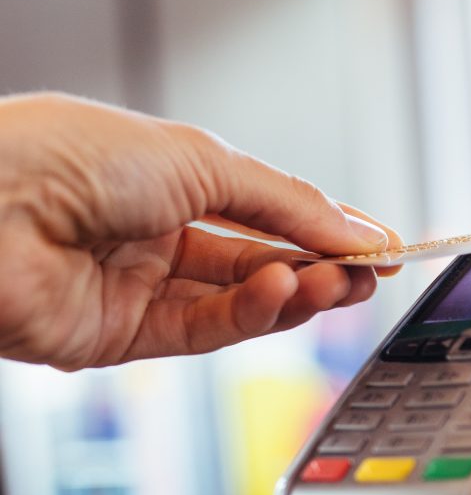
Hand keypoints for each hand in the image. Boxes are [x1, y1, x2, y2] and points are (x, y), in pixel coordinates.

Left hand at [0, 93, 402, 368]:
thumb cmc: (66, 157)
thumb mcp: (203, 159)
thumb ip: (287, 202)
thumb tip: (355, 228)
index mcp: (164, 175)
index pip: (264, 207)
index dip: (325, 225)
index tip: (380, 242)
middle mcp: (151, 231)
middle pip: (259, 257)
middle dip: (322, 263)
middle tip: (372, 270)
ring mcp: (137, 286)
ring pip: (240, 298)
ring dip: (297, 290)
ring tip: (339, 282)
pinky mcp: (123, 337)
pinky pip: (206, 328)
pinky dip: (254, 312)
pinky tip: (283, 290)